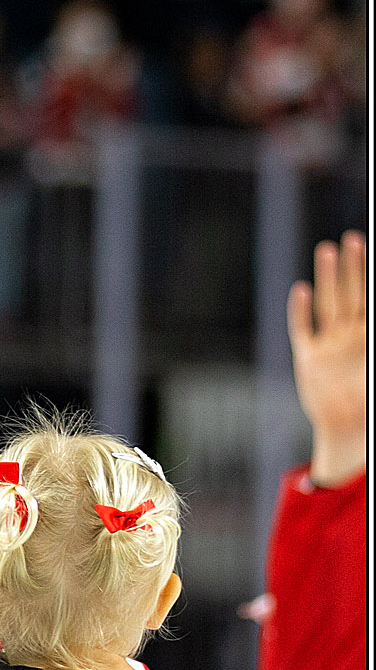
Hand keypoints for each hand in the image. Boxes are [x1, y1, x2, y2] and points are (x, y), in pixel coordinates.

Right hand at [287, 230, 366, 485]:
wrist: (344, 429)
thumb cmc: (366, 405)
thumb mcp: (374, 368)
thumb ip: (375, 349)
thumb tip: (373, 327)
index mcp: (368, 339)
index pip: (369, 301)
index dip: (368, 277)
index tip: (370, 249)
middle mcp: (349, 337)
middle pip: (351, 295)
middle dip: (353, 268)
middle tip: (354, 239)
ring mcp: (328, 345)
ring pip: (329, 305)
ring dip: (328, 278)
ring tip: (327, 250)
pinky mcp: (308, 359)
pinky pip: (303, 331)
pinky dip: (301, 312)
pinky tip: (302, 290)